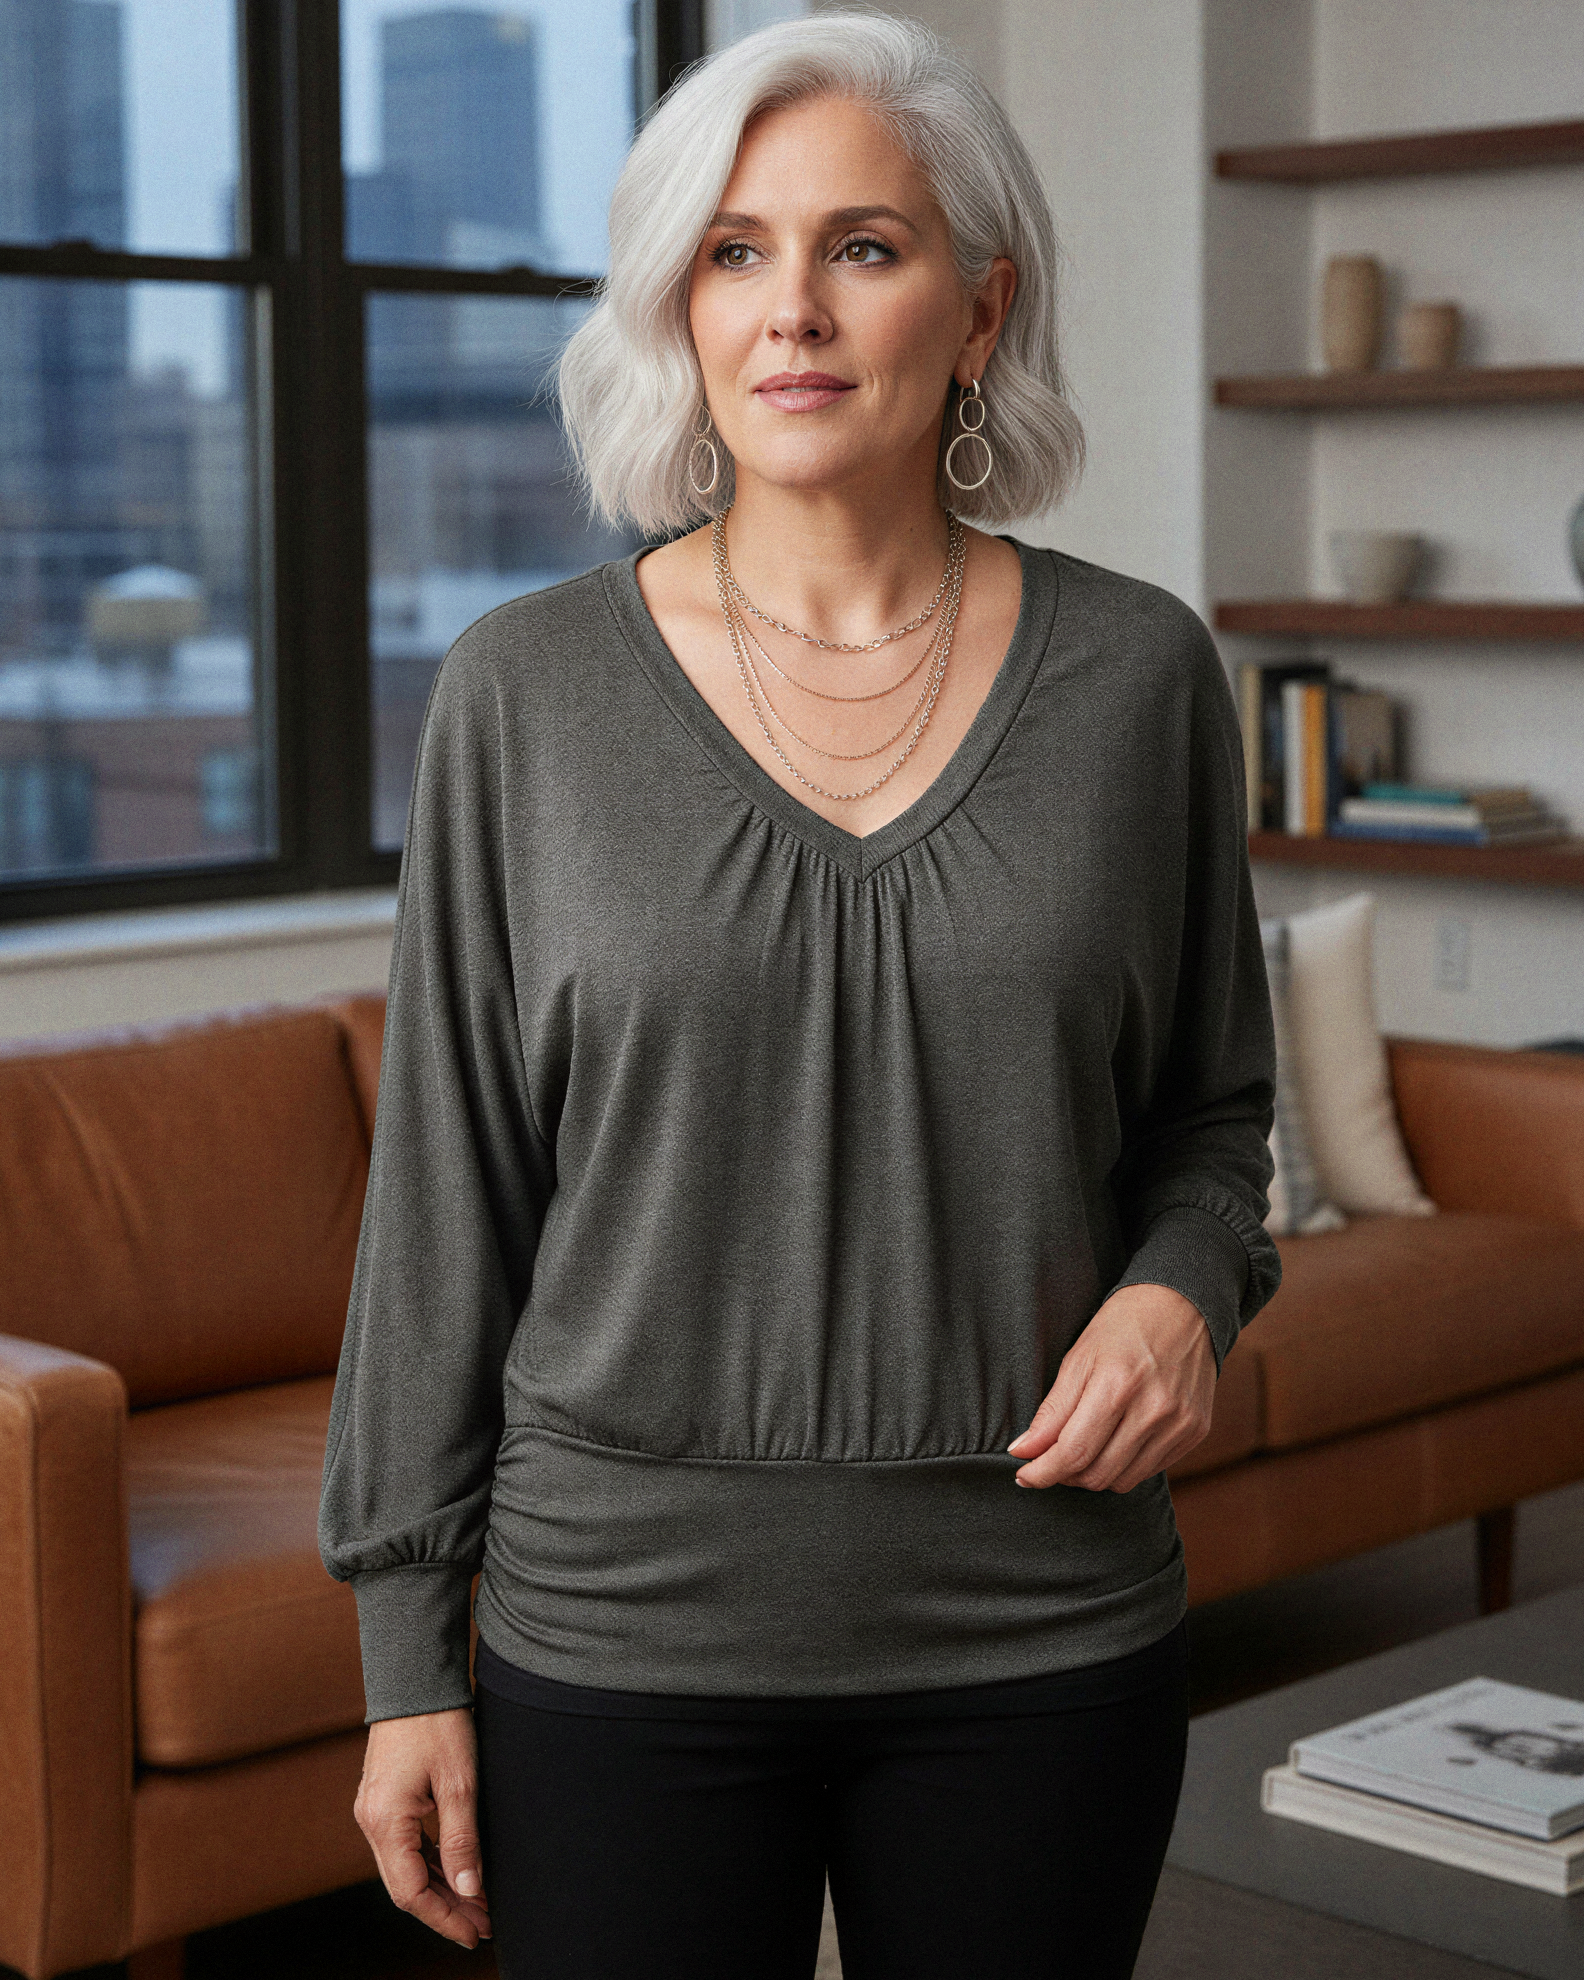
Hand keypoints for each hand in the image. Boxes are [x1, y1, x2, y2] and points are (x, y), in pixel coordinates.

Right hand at [355, 1707, 491, 1946]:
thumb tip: (470, 1890)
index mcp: (385, 1821)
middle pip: (405, 1885)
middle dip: (445, 1908)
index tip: (476, 1931)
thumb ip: (463, 1839)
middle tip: (484, 1924)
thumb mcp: (459, 1783)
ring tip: (477, 1903)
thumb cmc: (438, 1723)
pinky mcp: (383, 1798)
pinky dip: (430, 1862)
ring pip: (405, 1866)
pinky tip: (457, 1869)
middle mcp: (371, 1821)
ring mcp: (374, 1809)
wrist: (414, 1675)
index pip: (411, 1893)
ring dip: (440, 1887)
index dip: (444, 1918)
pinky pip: (404, 1845)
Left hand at [1006, 1282, 1215, 1492]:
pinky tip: (1114, 1442)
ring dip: (1094, 1474)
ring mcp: (1180, 1423)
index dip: (1043, 1472)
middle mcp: (1155, 1409)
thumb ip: (1052, 1411)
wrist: (1183, 1306)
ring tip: (1081, 1450)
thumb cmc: (1123, 1326)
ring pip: (1123, 1480)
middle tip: (1050, 1460)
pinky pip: (1150, 1470)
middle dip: (1065, 1475)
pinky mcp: (1195, 1431)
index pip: (1074, 1452)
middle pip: (1098, 1474)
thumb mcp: (1078, 1358)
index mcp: (1118, 1384)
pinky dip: (1124, 1465)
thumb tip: (1023, 1451)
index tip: (1024, 1475)